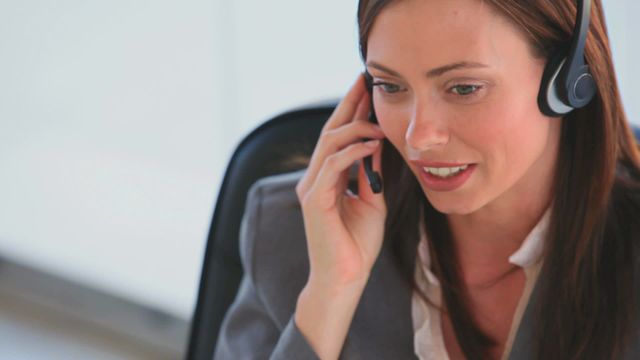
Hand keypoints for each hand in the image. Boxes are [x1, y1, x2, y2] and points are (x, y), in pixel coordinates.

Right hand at [295, 73, 386, 290]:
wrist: (346, 278)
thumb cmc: (358, 244)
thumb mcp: (372, 201)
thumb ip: (371, 174)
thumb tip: (377, 144)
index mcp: (326, 179)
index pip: (337, 137)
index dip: (351, 111)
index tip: (366, 88)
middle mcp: (314, 178)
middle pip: (329, 132)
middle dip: (349, 105)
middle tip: (365, 81)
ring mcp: (311, 188)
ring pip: (328, 145)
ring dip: (354, 128)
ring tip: (377, 119)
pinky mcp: (314, 201)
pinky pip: (332, 166)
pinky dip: (352, 152)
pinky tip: (371, 143)